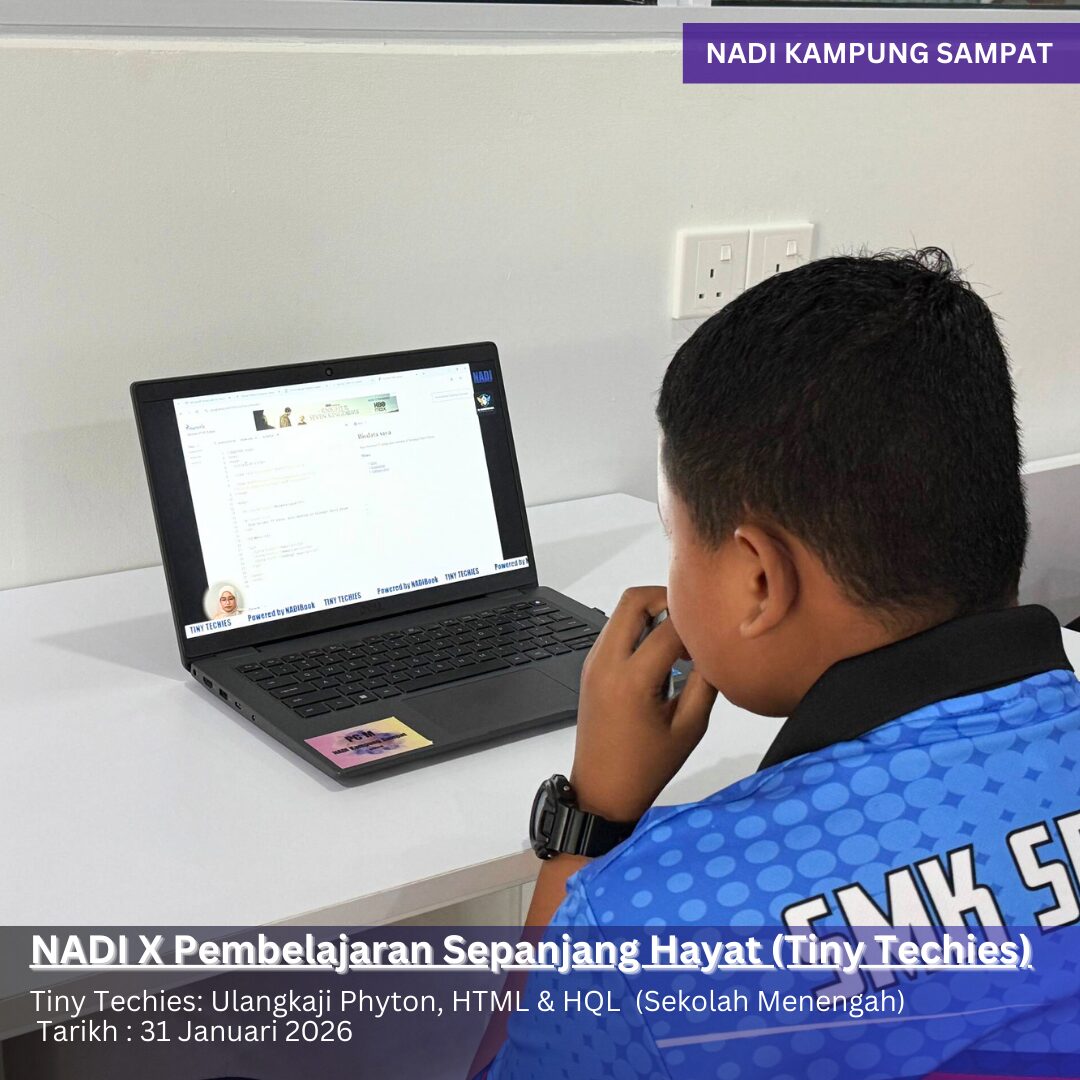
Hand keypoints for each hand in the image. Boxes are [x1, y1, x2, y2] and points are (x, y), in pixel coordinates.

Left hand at [570, 586, 717, 823]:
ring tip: (679, 642)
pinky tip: (661, 655)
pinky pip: (615, 631)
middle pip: (634, 599)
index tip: (715, 634)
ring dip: (652, 613)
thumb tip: (718, 649)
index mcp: (631, 679)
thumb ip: (707, 682)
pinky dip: (638, 629)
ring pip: (621, 611)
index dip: (697, 626)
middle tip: (692, 619)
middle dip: (667, 598)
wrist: (602, 788)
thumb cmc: (644, 766)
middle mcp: (606, 663)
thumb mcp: (690, 726)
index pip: (669, 628)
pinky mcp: (590, 667)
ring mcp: (593, 662)